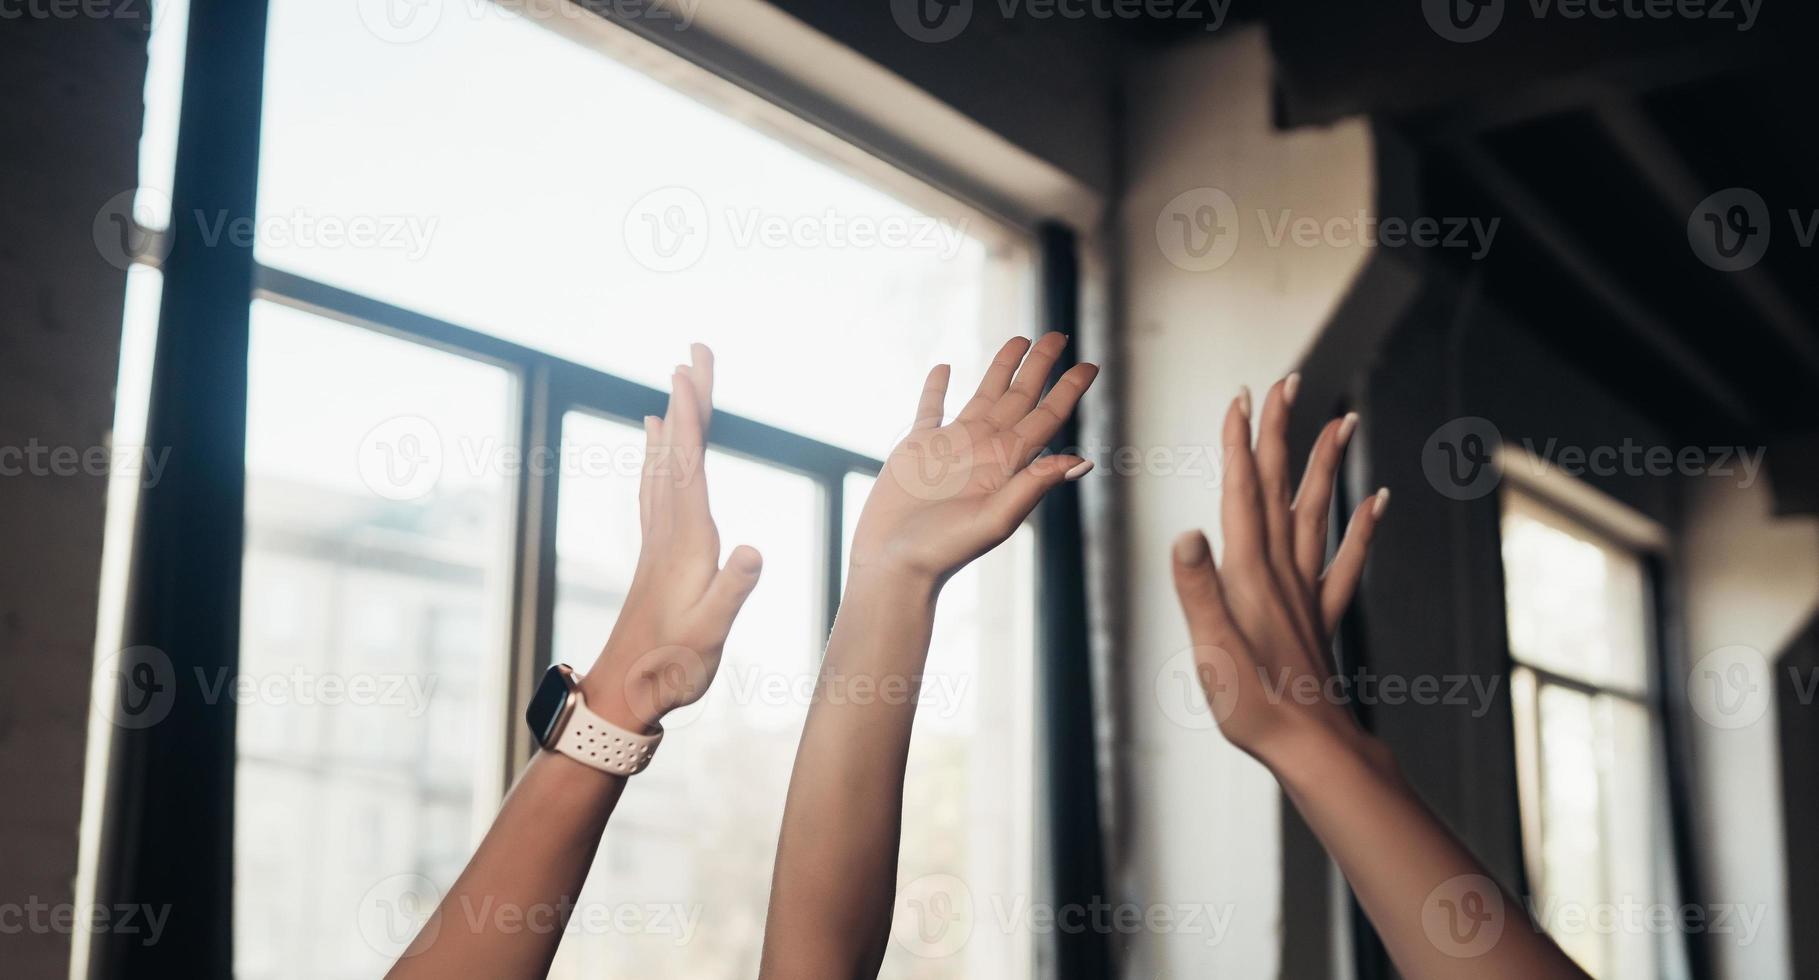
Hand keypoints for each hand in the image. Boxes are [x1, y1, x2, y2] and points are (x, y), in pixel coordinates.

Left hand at [582, 344, 762, 732]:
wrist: (628, 693)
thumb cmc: (671, 667)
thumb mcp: (710, 634)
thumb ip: (732, 592)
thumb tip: (755, 551)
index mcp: (686, 541)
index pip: (688, 466)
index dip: (690, 418)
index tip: (689, 371)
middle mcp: (669, 530)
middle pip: (678, 451)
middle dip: (689, 400)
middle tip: (696, 351)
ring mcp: (660, 539)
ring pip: (666, 464)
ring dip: (674, 420)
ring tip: (676, 383)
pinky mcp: (659, 551)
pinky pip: (658, 486)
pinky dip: (660, 453)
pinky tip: (655, 443)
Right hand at [849, 333, 1097, 586]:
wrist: (895, 564)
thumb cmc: (945, 550)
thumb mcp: (996, 520)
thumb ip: (1034, 485)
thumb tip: (1081, 460)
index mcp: (1007, 464)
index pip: (1046, 417)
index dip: (1068, 391)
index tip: (1090, 365)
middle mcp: (985, 450)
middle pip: (1020, 397)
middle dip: (1040, 366)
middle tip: (1059, 334)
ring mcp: (951, 446)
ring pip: (983, 395)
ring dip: (1001, 368)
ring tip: (1019, 339)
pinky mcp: (917, 447)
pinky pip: (930, 409)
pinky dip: (936, 387)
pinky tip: (943, 368)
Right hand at [1170, 375, 1387, 770]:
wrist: (1314, 748)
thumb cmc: (1257, 709)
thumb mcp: (1212, 653)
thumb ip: (1198, 592)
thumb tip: (1185, 535)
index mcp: (1250, 578)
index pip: (1242, 496)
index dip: (1240, 445)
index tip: (1241, 398)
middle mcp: (1281, 575)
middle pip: (1278, 489)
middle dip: (1279, 433)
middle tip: (1285, 383)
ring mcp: (1304, 594)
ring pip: (1315, 513)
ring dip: (1323, 464)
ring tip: (1338, 420)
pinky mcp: (1318, 618)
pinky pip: (1346, 560)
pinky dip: (1364, 526)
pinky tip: (1379, 500)